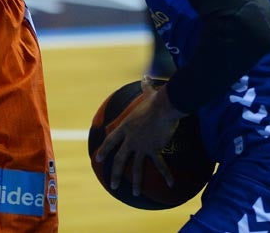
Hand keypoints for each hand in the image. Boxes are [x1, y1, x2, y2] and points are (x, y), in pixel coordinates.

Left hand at [94, 78, 183, 196]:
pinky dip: (166, 175)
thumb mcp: (148, 94)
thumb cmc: (156, 99)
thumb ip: (145, 87)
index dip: (104, 150)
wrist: (164, 107)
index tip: (98, 158)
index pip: (111, 141)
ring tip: (136, 193)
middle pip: (120, 159)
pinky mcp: (154, 149)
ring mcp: (141, 146)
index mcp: (126, 127)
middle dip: (115, 173)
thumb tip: (146, 76)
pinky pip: (160, 165)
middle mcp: (131, 139)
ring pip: (136, 167)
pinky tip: (171, 184)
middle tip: (113, 184)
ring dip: (136, 182)